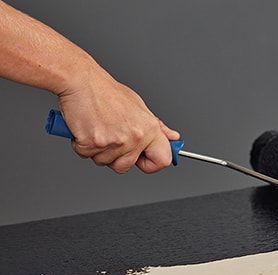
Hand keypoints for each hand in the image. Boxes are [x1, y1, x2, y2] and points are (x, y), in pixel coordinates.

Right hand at [57, 68, 179, 173]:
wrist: (80, 81)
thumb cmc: (107, 92)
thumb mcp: (139, 107)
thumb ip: (157, 127)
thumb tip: (172, 138)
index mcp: (149, 128)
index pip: (162, 160)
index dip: (152, 163)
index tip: (143, 159)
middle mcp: (135, 136)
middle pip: (126, 166)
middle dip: (115, 156)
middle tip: (110, 135)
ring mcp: (115, 141)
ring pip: (105, 162)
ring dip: (98, 150)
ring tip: (98, 127)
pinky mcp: (93, 143)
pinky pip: (86, 155)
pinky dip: (81, 145)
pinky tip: (86, 127)